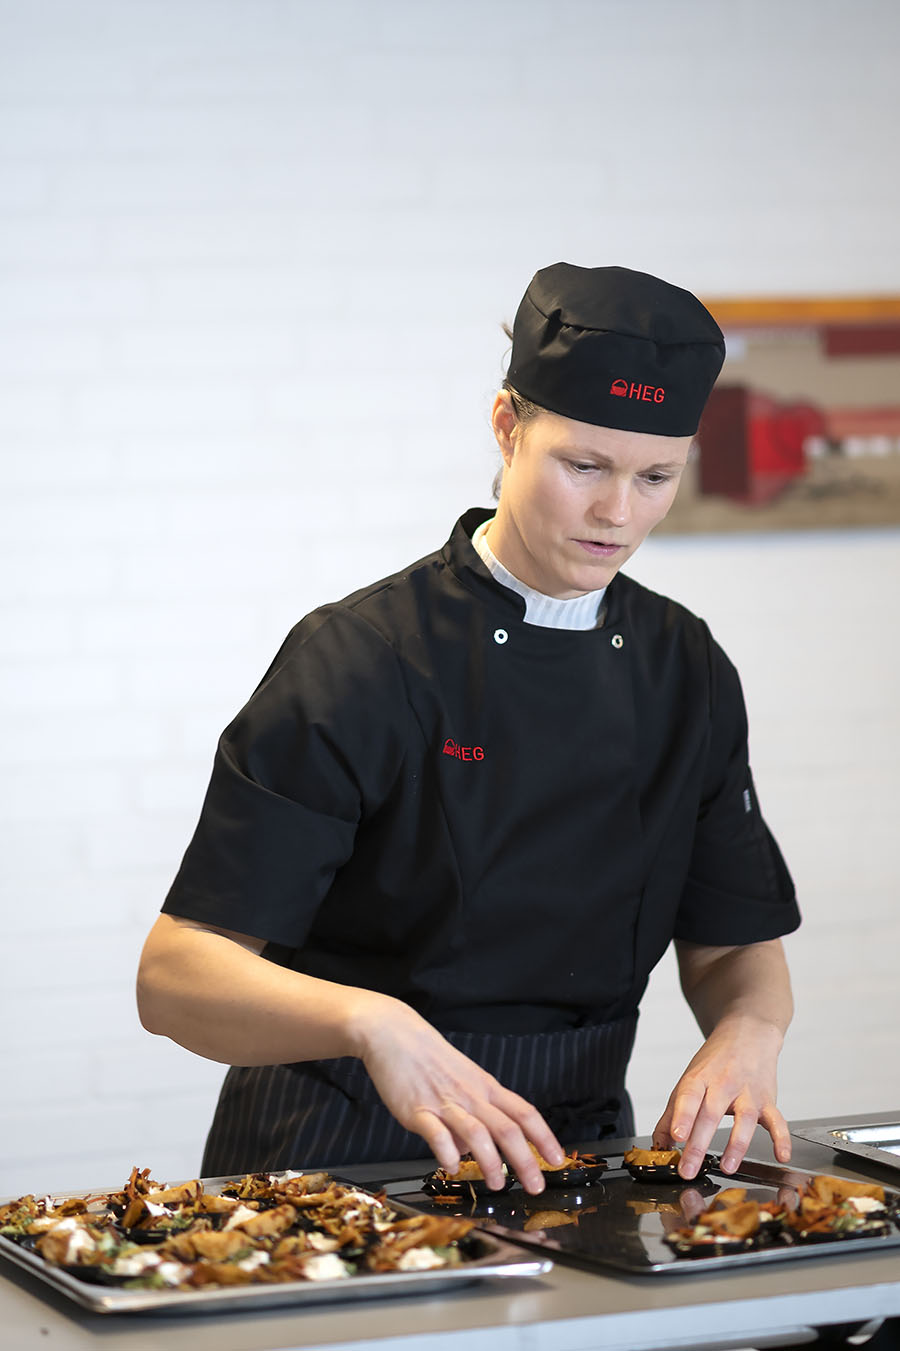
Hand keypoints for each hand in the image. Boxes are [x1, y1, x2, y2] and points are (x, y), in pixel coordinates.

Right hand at [350, 992, 564, 1193]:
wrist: (394, 1034)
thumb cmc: (430, 1058)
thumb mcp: (463, 1080)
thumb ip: (474, 1114)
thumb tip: (473, 1152)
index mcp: (486, 1087)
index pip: (524, 1113)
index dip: (544, 1137)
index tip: (558, 1160)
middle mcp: (471, 1096)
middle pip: (507, 1128)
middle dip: (526, 1160)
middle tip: (536, 1186)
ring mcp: (445, 1103)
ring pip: (477, 1133)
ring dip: (490, 1163)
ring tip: (497, 1185)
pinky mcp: (417, 1110)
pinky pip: (437, 1135)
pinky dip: (447, 1154)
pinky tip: (452, 1167)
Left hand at [651, 1014, 790, 1178]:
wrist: (748, 1033)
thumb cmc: (716, 1062)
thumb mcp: (690, 1080)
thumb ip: (673, 1114)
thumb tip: (660, 1145)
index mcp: (700, 1078)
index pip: (688, 1097)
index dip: (681, 1116)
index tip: (676, 1137)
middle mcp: (724, 1084)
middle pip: (710, 1114)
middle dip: (698, 1144)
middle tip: (688, 1169)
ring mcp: (748, 1092)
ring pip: (744, 1119)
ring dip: (735, 1145)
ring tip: (726, 1167)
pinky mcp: (768, 1100)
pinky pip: (778, 1120)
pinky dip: (782, 1138)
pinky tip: (781, 1155)